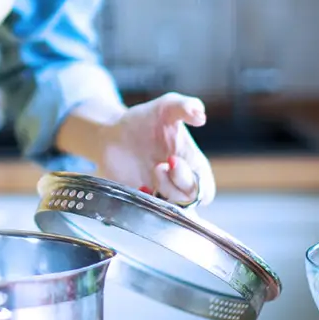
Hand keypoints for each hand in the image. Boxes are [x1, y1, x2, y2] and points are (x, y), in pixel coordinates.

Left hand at [97, 92, 216, 206]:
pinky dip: (144, 203)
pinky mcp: (140, 200)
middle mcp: (178, 184)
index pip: (205, 190)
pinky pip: (146, 213)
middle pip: (189, 201)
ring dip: (161, 193)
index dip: (194, 181)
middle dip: (176, 185)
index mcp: (192, 165)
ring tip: (150, 170)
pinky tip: (138, 186)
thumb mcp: (166, 106)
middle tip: (158, 166)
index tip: (173, 160)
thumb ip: (184, 106)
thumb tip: (201, 116)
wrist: (113, 132)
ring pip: (170, 210)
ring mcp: (159, 194)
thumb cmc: (145, 120)